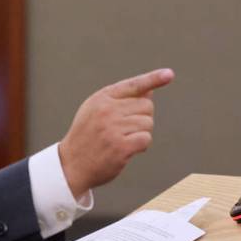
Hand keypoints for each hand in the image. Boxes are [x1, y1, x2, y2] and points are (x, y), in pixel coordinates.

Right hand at [58, 68, 174, 197]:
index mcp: (101, 98)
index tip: (168, 74)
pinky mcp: (120, 146)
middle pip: (147, 106)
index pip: (133, 85)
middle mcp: (107, 110)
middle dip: (142, 118)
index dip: (153, 79)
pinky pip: (146, 139)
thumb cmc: (87, 137)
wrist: (71, 165)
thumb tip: (149, 92)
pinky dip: (141, 146)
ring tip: (123, 140)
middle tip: (124, 130)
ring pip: (148, 123)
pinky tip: (128, 150)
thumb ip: (119, 100)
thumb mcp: (95, 112)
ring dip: (141, 134)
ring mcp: (113, 128)